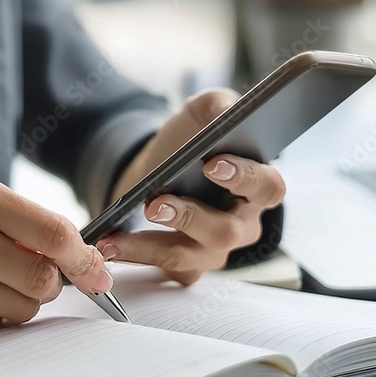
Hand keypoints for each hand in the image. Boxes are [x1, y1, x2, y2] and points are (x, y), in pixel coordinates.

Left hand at [100, 89, 285, 283]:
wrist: (159, 168)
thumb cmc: (191, 142)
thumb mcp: (204, 114)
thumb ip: (219, 106)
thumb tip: (226, 112)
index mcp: (257, 187)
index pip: (267, 188)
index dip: (245, 178)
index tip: (211, 164)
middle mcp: (241, 224)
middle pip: (226, 231)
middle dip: (188, 218)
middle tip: (155, 204)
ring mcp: (214, 250)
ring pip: (187, 256)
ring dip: (148, 246)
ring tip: (114, 238)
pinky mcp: (186, 266)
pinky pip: (164, 270)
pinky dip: (133, 258)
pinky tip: (107, 245)